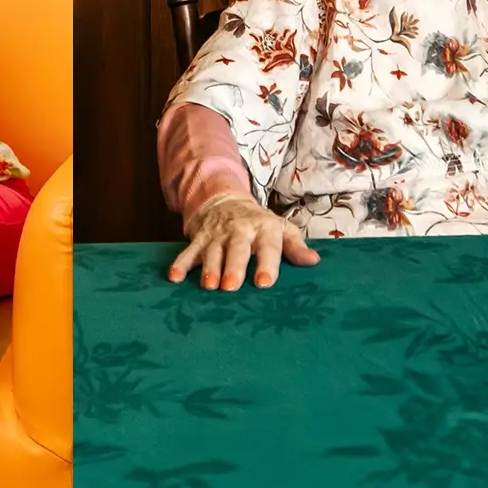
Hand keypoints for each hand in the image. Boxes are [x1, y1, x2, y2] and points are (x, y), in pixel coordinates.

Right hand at [167, 193, 319, 290]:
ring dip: (208, 268)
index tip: (264, 283)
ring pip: (212, 251)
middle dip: (233, 267)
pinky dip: (180, 263)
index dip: (267, 264)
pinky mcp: (198, 239)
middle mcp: (240, 231)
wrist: (225, 201)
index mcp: (264, 229)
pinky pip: (188, 251)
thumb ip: (295, 246)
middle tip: (231, 286)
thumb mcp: (280, 229)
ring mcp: (216, 234)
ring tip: (208, 286)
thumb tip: (313, 261)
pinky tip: (174, 277)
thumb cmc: (258, 223)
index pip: (268, 246)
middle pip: (237, 249)